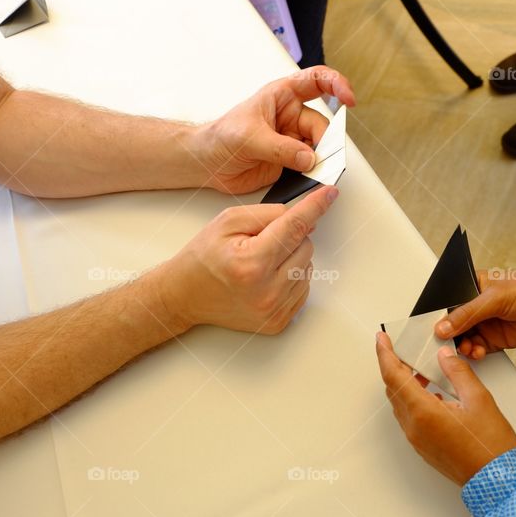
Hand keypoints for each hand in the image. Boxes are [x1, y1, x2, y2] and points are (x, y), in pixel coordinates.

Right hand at [161, 185, 337, 332]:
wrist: (185, 296)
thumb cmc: (203, 259)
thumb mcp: (228, 221)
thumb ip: (268, 214)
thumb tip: (302, 214)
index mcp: (251, 263)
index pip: (295, 227)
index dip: (315, 206)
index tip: (330, 195)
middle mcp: (266, 291)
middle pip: (306, 246)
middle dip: (291, 236)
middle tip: (264, 240)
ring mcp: (273, 310)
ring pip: (307, 268)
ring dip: (291, 258)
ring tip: (262, 261)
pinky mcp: (278, 322)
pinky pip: (303, 289)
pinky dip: (291, 278)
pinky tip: (268, 277)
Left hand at [197, 67, 355, 193]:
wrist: (206, 162)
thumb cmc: (220, 137)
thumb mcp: (249, 137)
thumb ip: (280, 148)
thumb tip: (308, 158)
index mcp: (282, 96)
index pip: (317, 81)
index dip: (337, 85)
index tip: (348, 99)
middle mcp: (291, 116)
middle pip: (322, 125)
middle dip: (325, 141)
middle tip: (320, 156)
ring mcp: (292, 140)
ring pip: (319, 148)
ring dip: (320, 159)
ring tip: (313, 170)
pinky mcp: (289, 162)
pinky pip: (310, 166)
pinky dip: (313, 173)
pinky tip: (309, 177)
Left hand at [375, 332, 515, 485]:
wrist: (498, 480)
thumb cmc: (491, 446)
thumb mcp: (479, 399)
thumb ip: (458, 372)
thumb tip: (444, 356)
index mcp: (423, 412)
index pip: (393, 376)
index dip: (385, 354)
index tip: (382, 339)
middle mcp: (414, 427)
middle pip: (393, 389)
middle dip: (394, 366)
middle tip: (402, 349)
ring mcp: (417, 439)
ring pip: (400, 404)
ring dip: (405, 384)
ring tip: (421, 369)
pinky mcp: (424, 447)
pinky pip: (410, 417)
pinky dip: (414, 400)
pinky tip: (432, 393)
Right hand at [434, 271, 515, 358]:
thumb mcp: (496, 298)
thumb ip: (467, 313)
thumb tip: (443, 327)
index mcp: (473, 285)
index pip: (448, 300)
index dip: (438, 314)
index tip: (431, 327)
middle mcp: (477, 304)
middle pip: (453, 322)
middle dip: (448, 334)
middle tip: (445, 342)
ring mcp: (486, 322)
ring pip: (463, 337)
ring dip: (462, 345)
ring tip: (466, 348)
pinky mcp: (496, 339)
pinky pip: (477, 348)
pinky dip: (474, 353)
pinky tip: (477, 352)